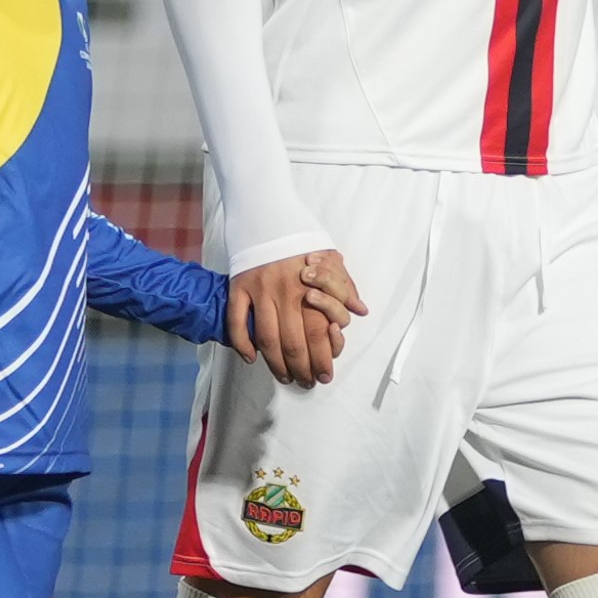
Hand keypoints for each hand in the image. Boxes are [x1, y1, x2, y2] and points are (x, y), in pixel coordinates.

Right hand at [226, 250, 365, 387]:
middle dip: (300, 369)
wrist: (268, 215)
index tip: (324, 376)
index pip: (318, 334)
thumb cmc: (303, 242)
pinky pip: (237, 321)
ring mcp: (259, 290)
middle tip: (304, 382)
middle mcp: (285, 292)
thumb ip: (345, 287)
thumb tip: (360, 310)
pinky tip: (252, 358)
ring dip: (274, 364)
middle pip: (292, 343)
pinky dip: (242, 344)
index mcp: (311, 286)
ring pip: (265, 338)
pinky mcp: (238, 286)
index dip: (322, 359)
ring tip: (284, 376)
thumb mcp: (332, 259)